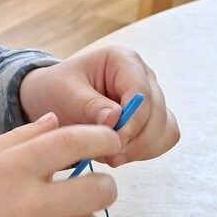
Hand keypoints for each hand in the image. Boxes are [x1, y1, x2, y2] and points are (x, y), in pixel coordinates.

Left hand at [18, 46, 179, 167]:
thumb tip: (116, 118)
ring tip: (109, 155)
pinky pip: (163, 139)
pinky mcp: (152, 118)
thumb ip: (90, 105)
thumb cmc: (56, 89)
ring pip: (164, 129)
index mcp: (123, 60)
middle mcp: (143, 76)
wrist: (52, 98)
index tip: (113, 141)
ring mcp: (151, 97)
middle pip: (157, 114)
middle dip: (135, 140)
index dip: (132, 122)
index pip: (141, 93)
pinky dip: (144, 151)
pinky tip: (119, 154)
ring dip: (140, 148)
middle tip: (108, 155)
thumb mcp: (65, 92)